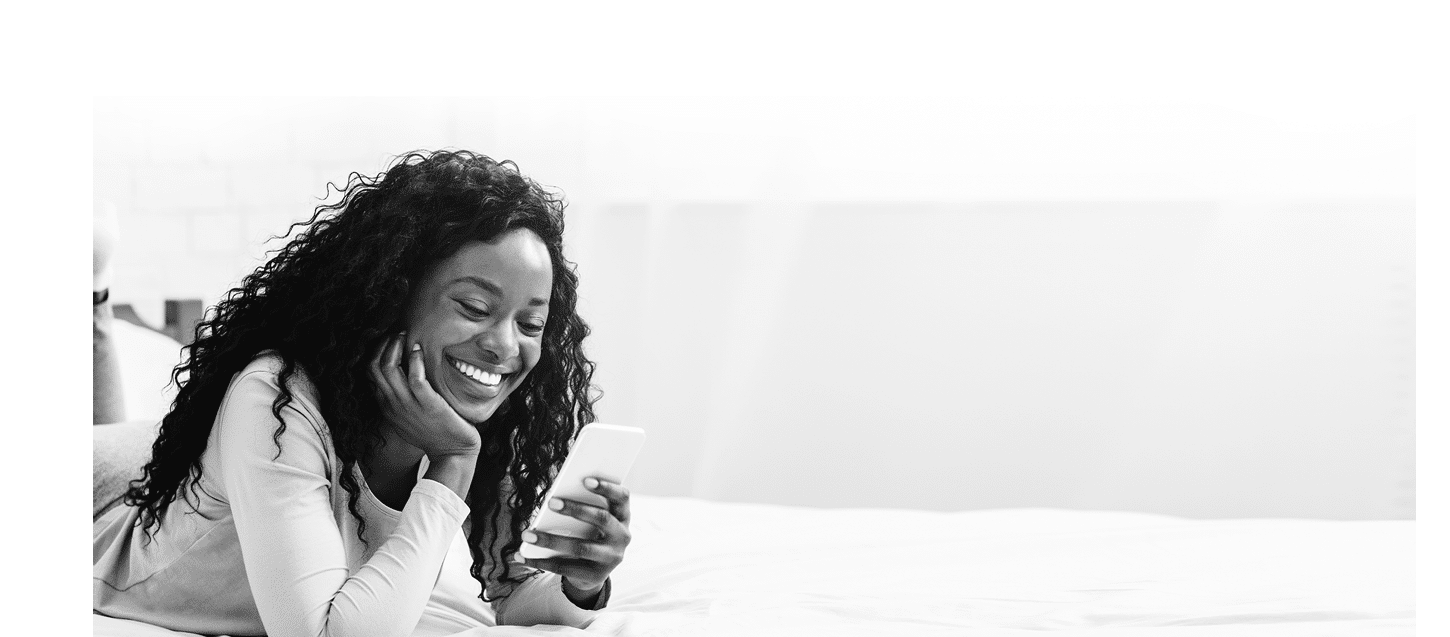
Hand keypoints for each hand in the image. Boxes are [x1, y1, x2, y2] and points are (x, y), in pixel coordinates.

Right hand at [368, 332, 480, 458]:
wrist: (452, 455)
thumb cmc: (435, 433)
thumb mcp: (409, 417)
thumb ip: (401, 400)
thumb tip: (404, 376)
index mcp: (387, 406)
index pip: (369, 373)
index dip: (376, 352)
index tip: (388, 339)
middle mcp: (393, 404)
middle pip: (374, 367)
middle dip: (383, 345)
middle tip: (396, 333)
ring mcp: (409, 406)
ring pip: (388, 369)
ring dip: (395, 347)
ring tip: (404, 335)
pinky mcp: (429, 405)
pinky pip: (415, 379)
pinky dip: (415, 361)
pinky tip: (419, 349)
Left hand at [520, 477, 631, 601]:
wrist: (593, 572)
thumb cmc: (588, 534)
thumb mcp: (591, 520)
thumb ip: (582, 507)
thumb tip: (553, 500)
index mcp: (622, 516)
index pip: (622, 497)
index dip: (607, 487)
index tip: (585, 479)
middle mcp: (622, 536)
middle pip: (602, 518)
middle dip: (576, 509)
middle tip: (551, 502)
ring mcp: (611, 558)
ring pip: (581, 547)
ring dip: (551, 540)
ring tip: (527, 535)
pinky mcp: (596, 576)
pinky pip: (566, 568)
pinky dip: (541, 562)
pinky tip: (523, 556)